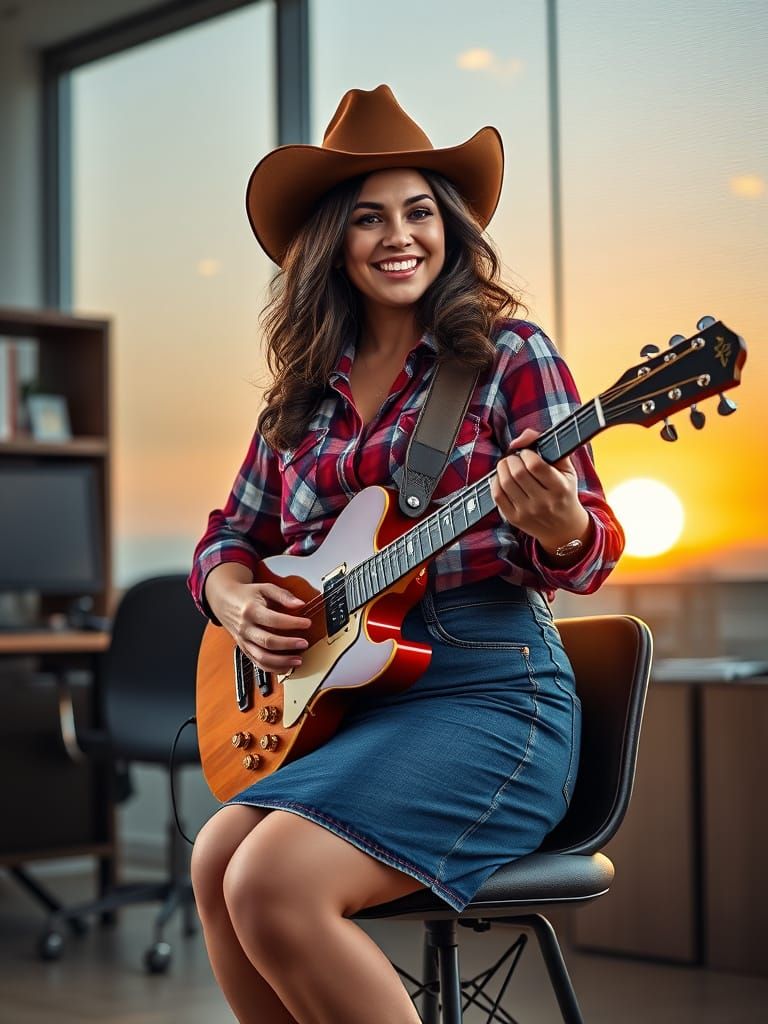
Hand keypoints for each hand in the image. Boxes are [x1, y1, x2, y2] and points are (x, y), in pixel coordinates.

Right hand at [204, 564, 311, 671]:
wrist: (224, 601)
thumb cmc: (246, 595)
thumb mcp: (264, 588)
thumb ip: (283, 595)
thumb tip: (300, 603)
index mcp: (250, 610)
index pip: (274, 620)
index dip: (292, 623)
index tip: (307, 623)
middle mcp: (245, 628)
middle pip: (268, 641)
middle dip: (289, 644)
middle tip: (304, 643)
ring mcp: (243, 641)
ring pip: (262, 657)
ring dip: (282, 662)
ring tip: (298, 660)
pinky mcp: (244, 649)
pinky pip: (257, 663)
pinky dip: (273, 668)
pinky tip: (286, 667)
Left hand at [490, 427, 590, 556]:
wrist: (564, 529)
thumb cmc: (564, 493)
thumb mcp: (566, 470)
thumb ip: (549, 446)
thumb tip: (524, 435)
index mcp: (560, 488)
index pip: (535, 465)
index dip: (526, 453)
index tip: (528, 453)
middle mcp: (544, 502)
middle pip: (517, 473)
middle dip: (512, 459)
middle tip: (516, 458)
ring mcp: (527, 512)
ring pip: (505, 483)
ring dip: (502, 468)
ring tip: (508, 466)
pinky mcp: (514, 519)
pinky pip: (497, 495)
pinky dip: (496, 482)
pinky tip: (503, 479)